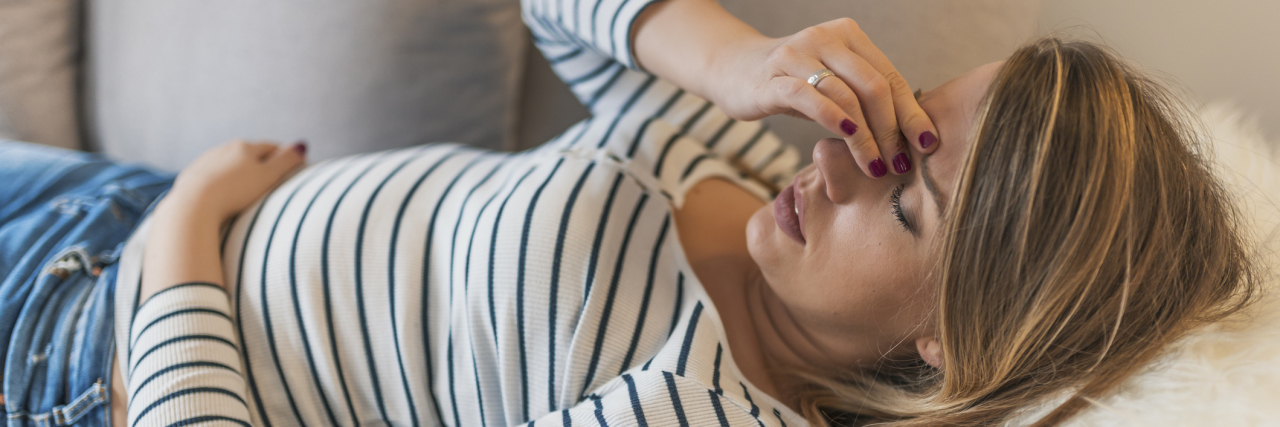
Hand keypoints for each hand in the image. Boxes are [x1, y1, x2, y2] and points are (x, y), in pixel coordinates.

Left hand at [165, 140, 306, 223]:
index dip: (284, 156)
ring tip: (247, 187)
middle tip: (272, 176)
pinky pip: (211, 176)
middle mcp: (223, 149)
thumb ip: (286, 161)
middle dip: (260, 162)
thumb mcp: (268, 176)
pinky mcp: (190, 177)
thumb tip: (301, 145)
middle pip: (248, 153)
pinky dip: (221, 181)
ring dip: (239, 171)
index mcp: (245, 147)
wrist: (193, 206)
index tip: (294, 166)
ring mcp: (204, 162)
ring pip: (228, 164)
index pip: (271, 147)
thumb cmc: (235, 192)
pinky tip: (223, 194)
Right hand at [707, 18, 938, 177]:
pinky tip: (848, 138)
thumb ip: (863, 99)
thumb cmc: (789, 83)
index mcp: (849, 36)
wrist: (731, 70)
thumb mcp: (831, 85)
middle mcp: (826, 38)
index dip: (912, 114)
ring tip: (875, 167)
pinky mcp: (772, 77)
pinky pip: (808, 96)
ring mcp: (797, 54)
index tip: (928, 146)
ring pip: (846, 96)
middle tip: (900, 165)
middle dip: (893, 130)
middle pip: (874, 86)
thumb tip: (910, 137)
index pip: (890, 78)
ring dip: (866, 137)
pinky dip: (833, 118)